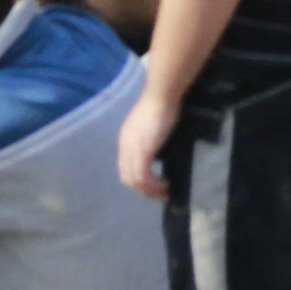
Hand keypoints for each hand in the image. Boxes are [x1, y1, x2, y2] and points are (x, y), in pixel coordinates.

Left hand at [116, 78, 179, 198]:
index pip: (125, 168)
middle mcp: (124, 146)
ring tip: (164, 193)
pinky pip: (143, 177)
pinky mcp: (142, 151)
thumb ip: (149, 140)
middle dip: (143, 190)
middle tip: (158, 194)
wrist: (161, 95)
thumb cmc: (161, 106)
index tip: (152, 186)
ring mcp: (132, 149)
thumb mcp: (150, 127)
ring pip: (135, 181)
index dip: (137, 180)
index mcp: (125, 140)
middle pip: (127, 177)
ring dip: (150, 191)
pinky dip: (154, 185)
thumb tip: (157, 154)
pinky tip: (165, 185)